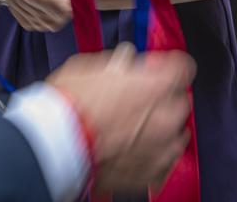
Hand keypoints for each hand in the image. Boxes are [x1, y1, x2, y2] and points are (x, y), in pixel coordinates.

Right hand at [47, 45, 194, 195]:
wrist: (55, 144)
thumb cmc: (67, 105)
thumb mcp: (87, 68)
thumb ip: (117, 66)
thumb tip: (126, 64)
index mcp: (153, 86)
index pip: (182, 67)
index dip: (167, 66)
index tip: (158, 69)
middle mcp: (166, 117)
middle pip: (181, 100)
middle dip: (163, 98)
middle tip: (137, 99)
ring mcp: (162, 148)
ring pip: (177, 133)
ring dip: (162, 128)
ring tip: (132, 127)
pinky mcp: (154, 173)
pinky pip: (165, 161)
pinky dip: (154, 154)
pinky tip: (133, 149)